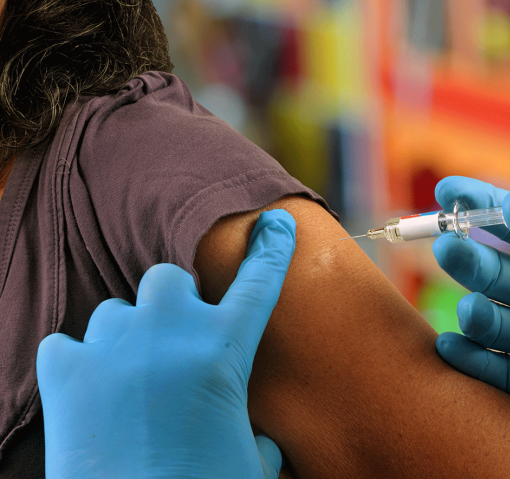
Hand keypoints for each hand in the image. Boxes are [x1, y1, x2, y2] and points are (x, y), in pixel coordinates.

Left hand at [36, 209, 295, 477]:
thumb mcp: (249, 462)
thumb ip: (258, 434)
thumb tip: (260, 438)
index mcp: (224, 351)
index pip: (259, 282)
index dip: (273, 248)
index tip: (277, 222)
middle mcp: (169, 333)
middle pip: (169, 277)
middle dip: (174, 302)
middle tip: (175, 342)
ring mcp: (113, 346)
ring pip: (116, 310)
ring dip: (128, 336)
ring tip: (131, 378)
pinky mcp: (65, 371)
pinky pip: (68, 345)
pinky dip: (80, 363)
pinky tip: (92, 393)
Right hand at [433, 176, 509, 428]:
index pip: (508, 227)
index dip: (476, 206)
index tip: (445, 191)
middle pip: (491, 275)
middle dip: (466, 260)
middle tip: (446, 248)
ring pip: (492, 324)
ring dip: (474, 315)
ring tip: (474, 311)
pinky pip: (500, 371)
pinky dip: (472, 362)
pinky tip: (449, 347)